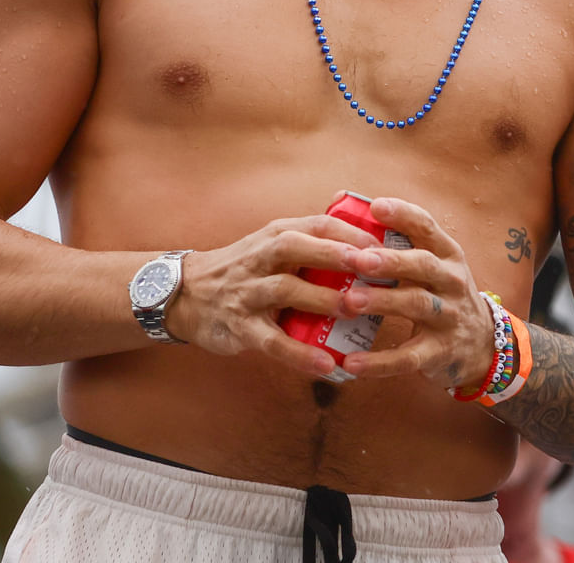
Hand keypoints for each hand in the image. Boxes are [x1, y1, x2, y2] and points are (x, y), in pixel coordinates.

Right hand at [165, 213, 387, 375]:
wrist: (186, 294)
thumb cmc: (244, 269)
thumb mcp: (271, 242)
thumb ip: (310, 234)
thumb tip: (352, 209)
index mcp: (275, 235)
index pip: (316, 224)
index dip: (352, 232)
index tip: (387, 244)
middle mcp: (260, 258)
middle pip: (298, 248)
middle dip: (336, 256)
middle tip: (374, 268)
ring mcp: (247, 292)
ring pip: (285, 291)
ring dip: (322, 300)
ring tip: (356, 311)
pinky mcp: (240, 327)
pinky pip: (272, 341)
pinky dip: (299, 353)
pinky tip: (327, 364)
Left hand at [334, 197, 496, 393]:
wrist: (482, 345)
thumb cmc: (439, 293)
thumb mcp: (431, 264)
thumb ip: (394, 239)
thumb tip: (340, 200)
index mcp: (446, 254)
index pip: (428, 227)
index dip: (403, 215)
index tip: (375, 206)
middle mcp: (452, 281)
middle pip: (423, 265)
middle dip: (391, 261)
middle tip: (358, 259)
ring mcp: (449, 317)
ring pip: (416, 305)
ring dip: (382, 302)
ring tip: (349, 301)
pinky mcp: (439, 352)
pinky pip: (408, 357)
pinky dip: (379, 362)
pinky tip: (350, 362)